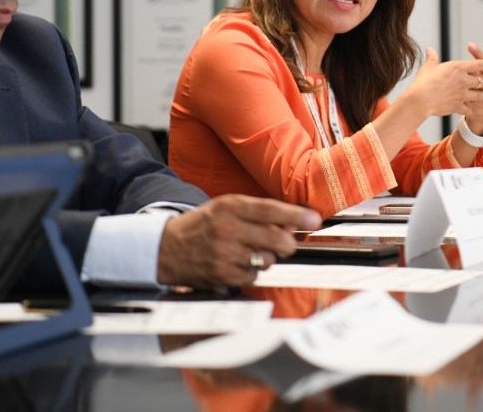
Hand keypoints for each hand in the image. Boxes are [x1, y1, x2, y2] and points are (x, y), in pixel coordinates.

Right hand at [157, 194, 321, 288]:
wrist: (167, 248)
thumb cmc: (203, 225)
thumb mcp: (226, 207)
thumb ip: (257, 212)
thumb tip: (293, 223)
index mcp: (230, 207)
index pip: (271, 210)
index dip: (296, 216)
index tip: (315, 220)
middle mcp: (228, 229)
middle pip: (276, 239)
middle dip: (288, 242)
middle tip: (285, 241)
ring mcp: (225, 254)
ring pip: (268, 260)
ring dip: (267, 257)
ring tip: (250, 250)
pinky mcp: (223, 275)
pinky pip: (255, 275)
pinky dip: (252, 270)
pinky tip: (238, 262)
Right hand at [407, 47, 482, 118]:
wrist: (421, 99)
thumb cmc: (423, 81)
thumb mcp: (428, 67)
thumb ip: (432, 58)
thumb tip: (430, 49)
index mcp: (458, 68)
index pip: (477, 64)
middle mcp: (463, 80)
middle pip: (482, 80)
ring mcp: (462, 94)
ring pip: (479, 94)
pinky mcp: (458, 106)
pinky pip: (468, 109)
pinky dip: (470, 110)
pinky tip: (471, 111)